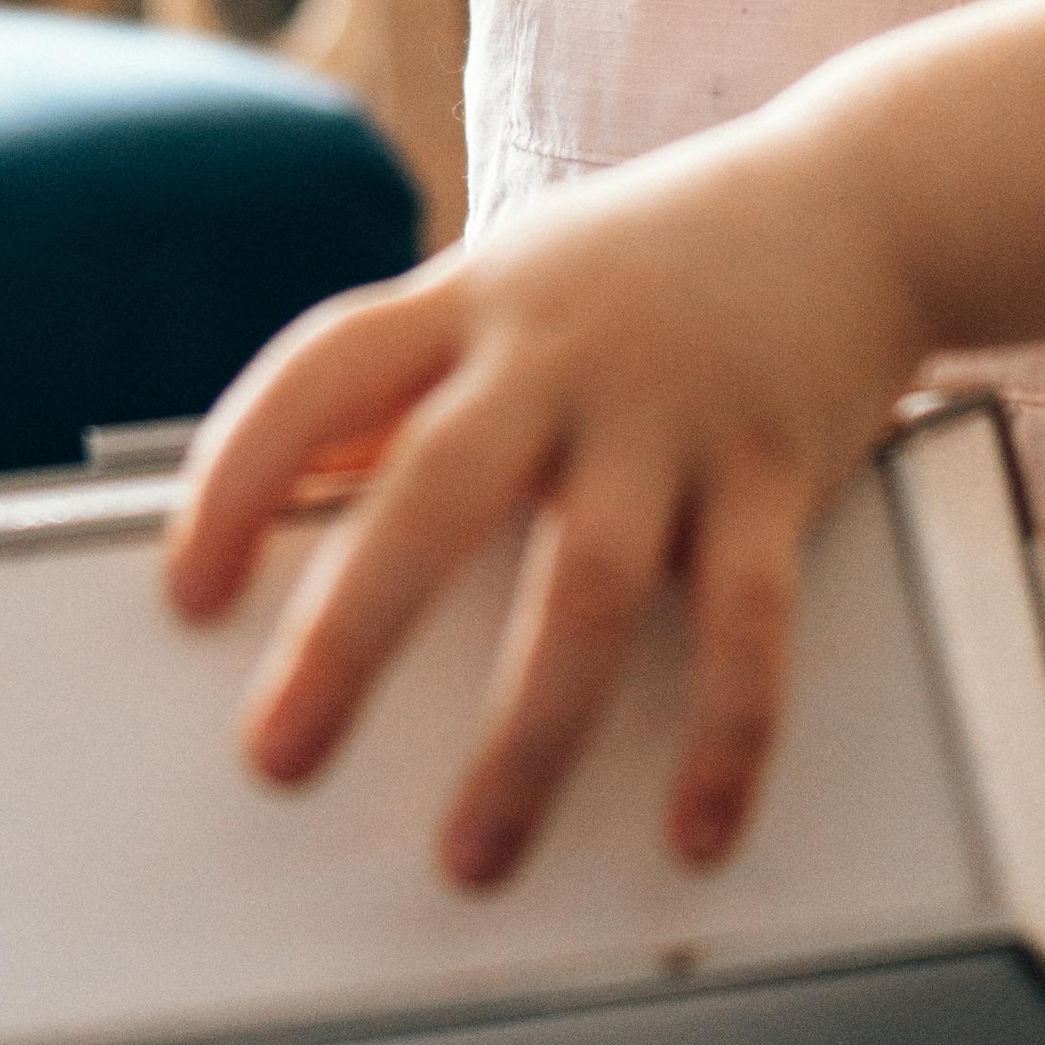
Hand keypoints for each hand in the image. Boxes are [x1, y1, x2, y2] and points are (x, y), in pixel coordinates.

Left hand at [164, 125, 930, 887]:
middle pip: (434, 491)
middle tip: (279, 755)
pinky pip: (746, 620)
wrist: (856, 195)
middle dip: (348, 632)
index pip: (320, 374)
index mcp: (472, 302)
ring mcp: (671, 412)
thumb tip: (287, 496)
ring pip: (582, 582)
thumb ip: (414, 379)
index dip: (239, 475)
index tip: (188, 589)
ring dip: (524, 734)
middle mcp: (560, 351)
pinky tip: (691, 822)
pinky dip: (722, 733)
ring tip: (472, 850)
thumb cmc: (652, 262)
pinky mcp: (776, 467)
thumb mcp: (512, 282)